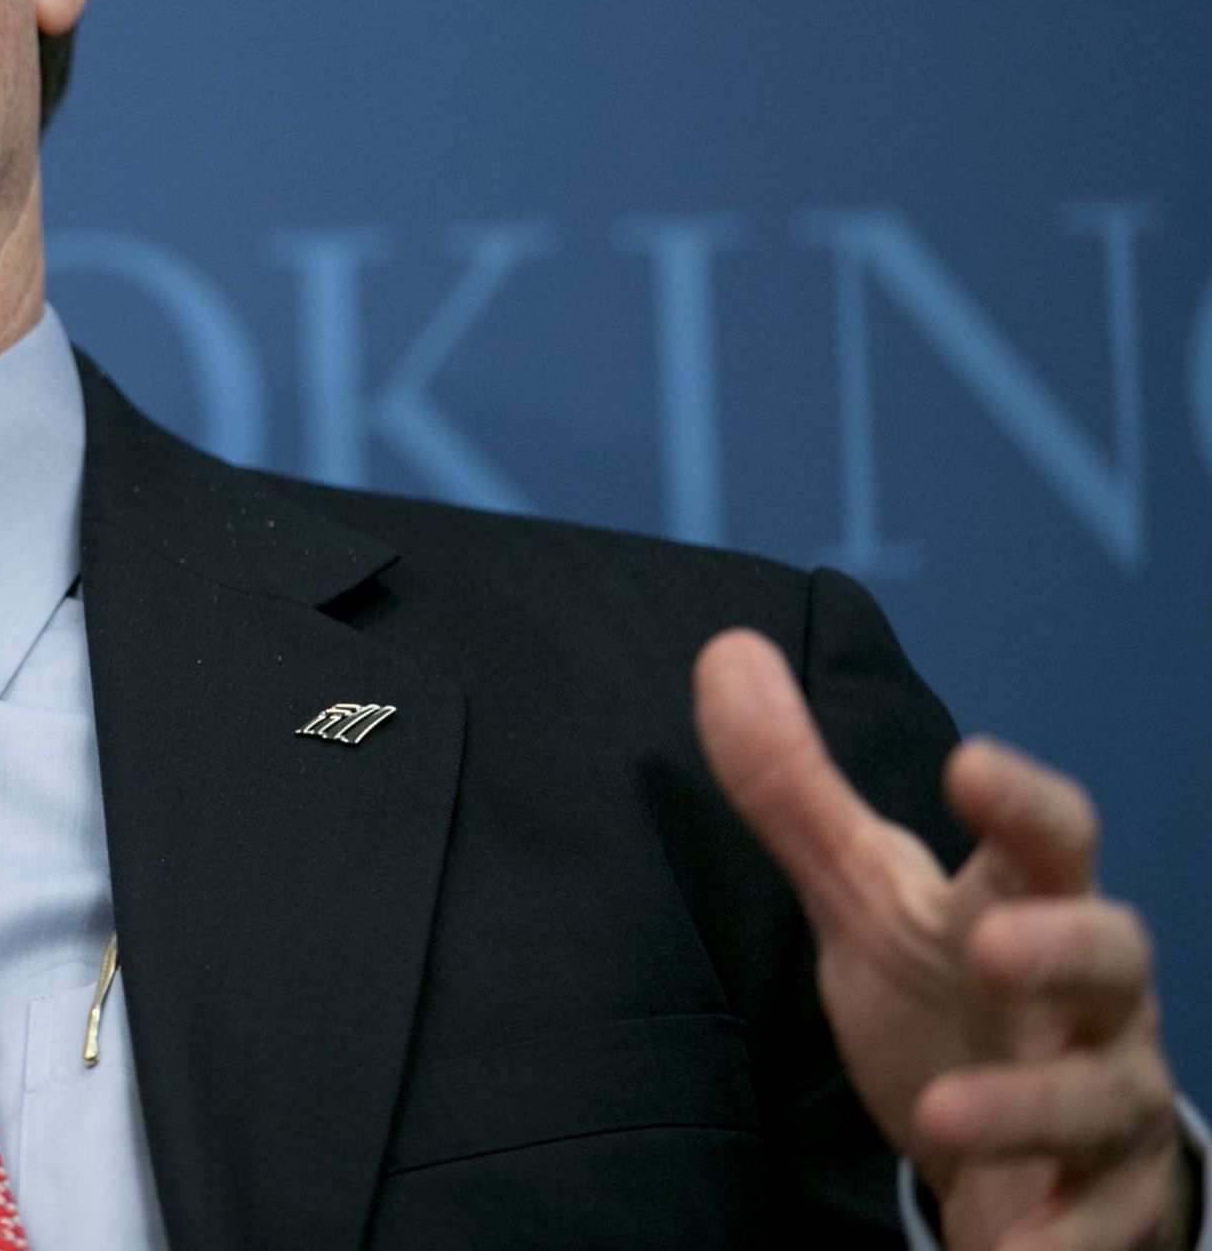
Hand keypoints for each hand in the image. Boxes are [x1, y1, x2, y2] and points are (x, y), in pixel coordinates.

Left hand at [696, 628, 1196, 1250]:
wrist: (1014, 1147)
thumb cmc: (946, 998)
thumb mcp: (864, 897)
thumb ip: (797, 790)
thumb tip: (724, 649)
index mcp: (1028, 908)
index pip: (1050, 838)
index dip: (1020, 800)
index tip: (968, 763)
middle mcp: (1091, 1001)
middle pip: (1116, 956)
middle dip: (1066, 950)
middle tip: (991, 949)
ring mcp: (1110, 1102)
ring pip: (1108, 1099)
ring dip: (1029, 1109)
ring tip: (940, 1120)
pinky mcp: (1111, 1207)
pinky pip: (1107, 1227)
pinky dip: (1061, 1240)